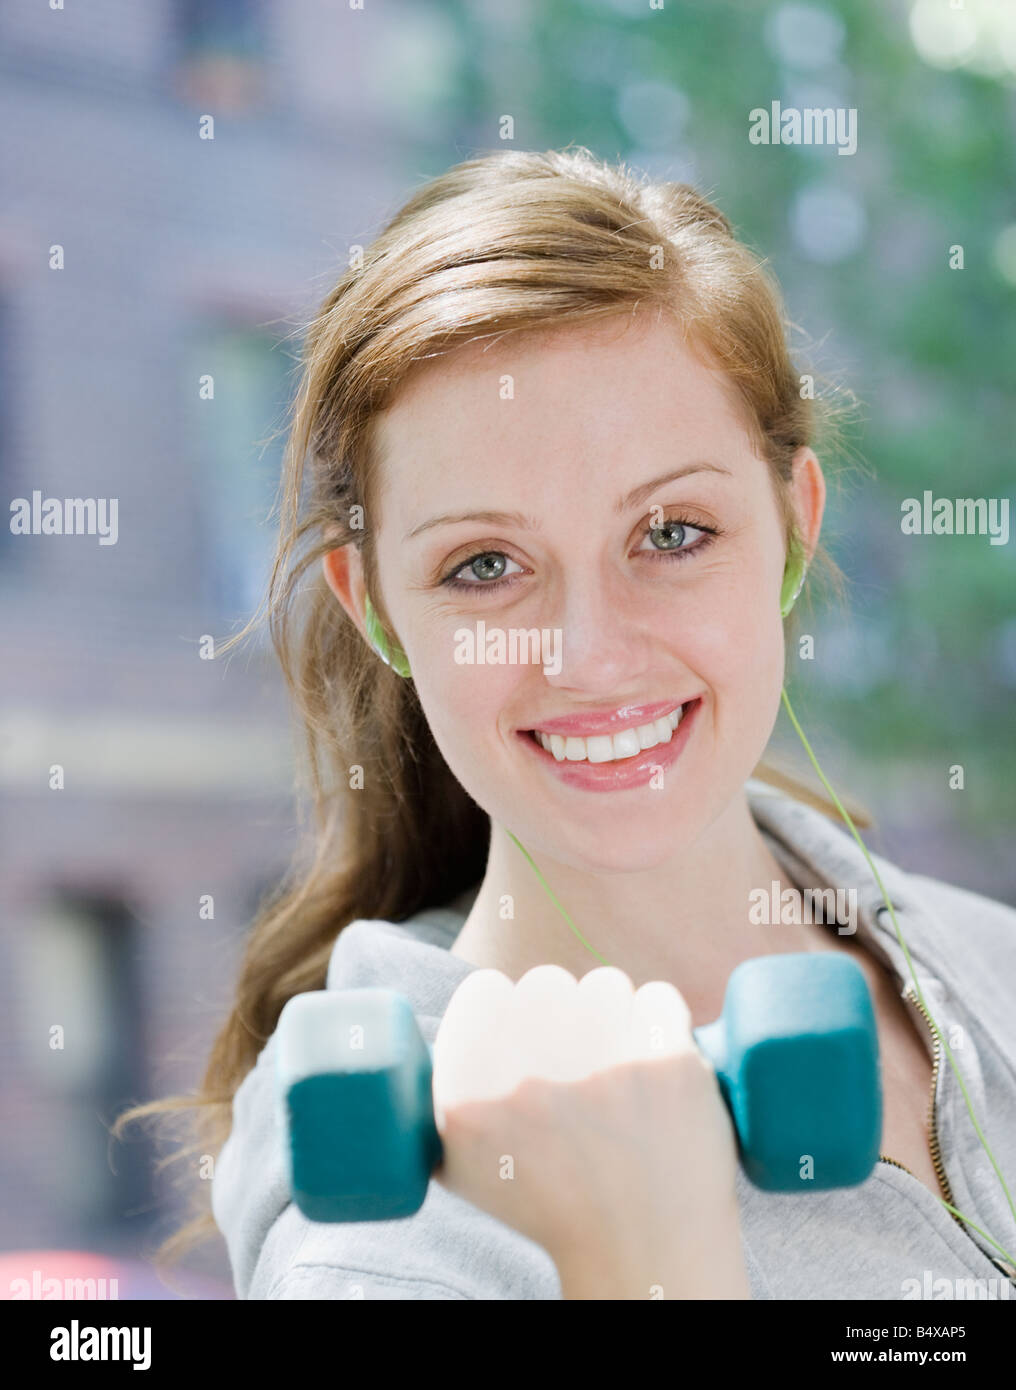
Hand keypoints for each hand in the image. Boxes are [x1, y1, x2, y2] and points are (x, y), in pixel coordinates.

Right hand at [431, 964, 749, 1299]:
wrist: (636, 1249)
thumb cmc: (551, 1207)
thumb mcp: (462, 1162)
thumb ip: (445, 1094)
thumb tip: (447, 1037)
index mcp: (471, 1081)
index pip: (484, 991)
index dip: (507, 1007)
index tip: (527, 1032)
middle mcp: (529, 1063)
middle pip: (546, 982)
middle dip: (562, 1012)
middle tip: (579, 1057)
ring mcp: (601, 1057)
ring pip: (605, 985)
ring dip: (613, 1014)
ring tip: (620, 1067)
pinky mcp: (665, 1060)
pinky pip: (660, 998)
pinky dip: (662, 1023)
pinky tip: (654, 1060)